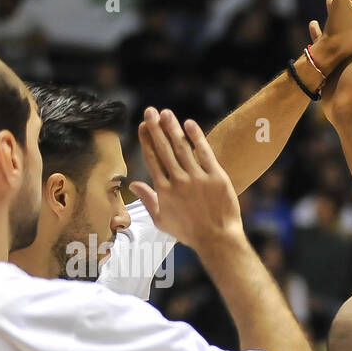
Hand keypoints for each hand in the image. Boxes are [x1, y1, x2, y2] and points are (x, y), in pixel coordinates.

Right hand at [129, 108, 242, 250]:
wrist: (218, 240)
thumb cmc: (189, 233)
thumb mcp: (162, 220)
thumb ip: (147, 200)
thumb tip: (133, 184)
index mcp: (163, 190)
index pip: (152, 158)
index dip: (146, 140)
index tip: (143, 125)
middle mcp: (178, 182)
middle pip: (164, 149)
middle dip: (155, 128)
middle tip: (150, 111)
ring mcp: (197, 179)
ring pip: (182, 148)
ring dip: (172, 128)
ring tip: (166, 113)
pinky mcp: (216, 177)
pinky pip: (205, 153)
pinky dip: (197, 137)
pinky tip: (189, 124)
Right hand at [321, 12, 351, 125]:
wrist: (342, 110)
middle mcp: (350, 53)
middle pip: (343, 30)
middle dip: (337, 16)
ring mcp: (338, 61)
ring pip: (331, 39)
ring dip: (325, 26)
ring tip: (318, 14)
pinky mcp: (327, 68)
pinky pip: (321, 50)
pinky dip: (316, 39)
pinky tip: (310, 31)